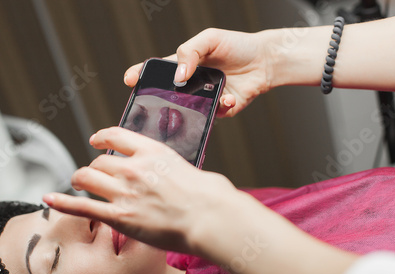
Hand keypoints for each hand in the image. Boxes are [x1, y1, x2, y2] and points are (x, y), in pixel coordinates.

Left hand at [43, 127, 238, 253]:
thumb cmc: (207, 195)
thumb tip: (165, 171)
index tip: (96, 140)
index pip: (114, 135)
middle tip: (94, 175)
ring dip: (80, 179)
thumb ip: (167, 166)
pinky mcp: (120, 217)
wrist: (210, 216)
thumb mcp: (187, 167)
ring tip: (78, 183)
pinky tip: (49, 199)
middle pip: (99, 161)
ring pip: (87, 178)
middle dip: (94, 168)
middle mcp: (133, 168)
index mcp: (151, 151)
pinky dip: (62, 202)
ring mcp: (124, 192)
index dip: (100, 137)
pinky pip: (82, 207)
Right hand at [124, 28, 271, 116]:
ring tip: (204, 94)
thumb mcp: (210, 38)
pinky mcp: (221, 111)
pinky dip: (221, 106)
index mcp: (184, 66)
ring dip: (193, 106)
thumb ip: (190, 52)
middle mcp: (191, 86)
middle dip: (160, 100)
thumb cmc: (237, 46)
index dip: (140, 75)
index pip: (157, 72)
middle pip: (168, 95)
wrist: (265, 60)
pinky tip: (228, 97)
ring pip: (189, 110)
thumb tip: (179, 75)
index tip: (129, 79)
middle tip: (159, 100)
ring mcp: (204, 100)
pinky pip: (214, 114)